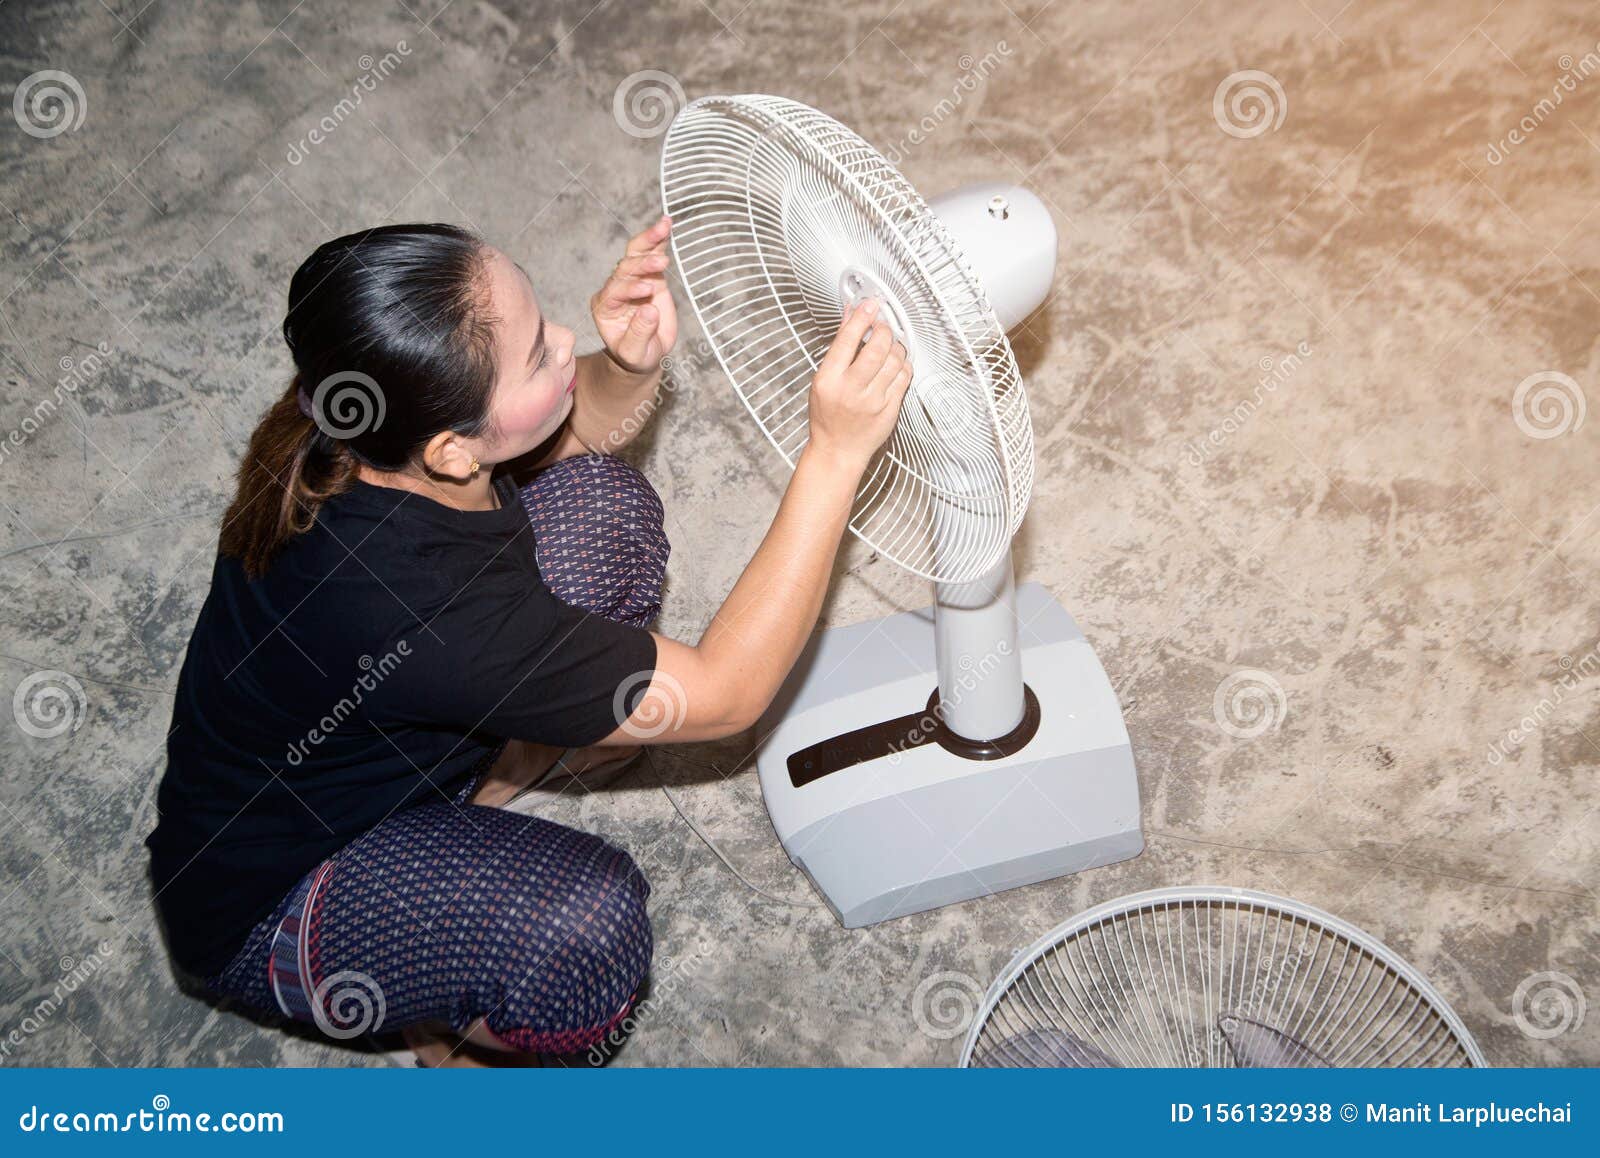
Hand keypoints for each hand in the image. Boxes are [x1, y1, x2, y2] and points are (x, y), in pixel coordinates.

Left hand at [591, 214, 677, 374]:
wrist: (644, 355)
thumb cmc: (636, 356)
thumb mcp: (635, 353)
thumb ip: (639, 333)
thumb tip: (650, 309)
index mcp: (604, 306)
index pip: (615, 290)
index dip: (631, 288)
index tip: (648, 291)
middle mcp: (615, 289)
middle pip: (624, 268)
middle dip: (642, 264)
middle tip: (660, 265)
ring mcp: (632, 279)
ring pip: (635, 254)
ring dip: (649, 241)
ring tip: (663, 227)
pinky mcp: (649, 276)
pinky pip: (651, 254)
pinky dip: (659, 239)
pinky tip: (667, 224)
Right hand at [806, 299, 911, 471]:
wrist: (838, 451)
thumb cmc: (827, 418)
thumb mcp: (821, 381)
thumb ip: (838, 349)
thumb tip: (850, 318)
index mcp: (829, 380)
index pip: (847, 340)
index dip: (861, 318)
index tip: (870, 305)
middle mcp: (851, 390)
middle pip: (876, 348)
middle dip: (883, 330)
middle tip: (882, 326)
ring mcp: (873, 401)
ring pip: (894, 361)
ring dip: (895, 346)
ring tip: (890, 344)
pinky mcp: (890, 410)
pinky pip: (904, 378)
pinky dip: (903, 364)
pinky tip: (896, 362)